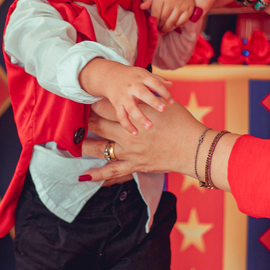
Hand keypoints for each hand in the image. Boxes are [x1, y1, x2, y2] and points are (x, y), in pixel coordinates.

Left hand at [77, 101, 206, 182]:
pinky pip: (112, 172)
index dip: (96, 103)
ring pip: (99, 147)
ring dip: (85, 144)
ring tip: (74, 142)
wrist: (195, 147)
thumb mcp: (163, 104)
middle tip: (80, 117)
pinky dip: (97, 175)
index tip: (90, 101)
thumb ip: (147, 99)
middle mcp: (128, 132)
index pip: (107, 106)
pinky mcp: (135, 165)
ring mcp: (129, 151)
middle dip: (88, 119)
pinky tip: (83, 176)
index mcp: (134, 114)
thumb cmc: (182, 122)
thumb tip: (138, 92)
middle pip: (99, 123)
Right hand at [79, 58, 172, 135]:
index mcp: (141, 77)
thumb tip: (171, 85)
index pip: (155, 83)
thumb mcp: (144, 74)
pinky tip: (135, 133)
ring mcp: (124, 95)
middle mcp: (132, 86)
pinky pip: (121, 116)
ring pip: (131, 107)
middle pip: (142, 93)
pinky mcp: (117, 104)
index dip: (164, 92)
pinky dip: (127, 125)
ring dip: (140, 117)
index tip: (172, 103)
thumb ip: (157, 80)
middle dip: (152, 101)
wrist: (109, 76)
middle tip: (163, 110)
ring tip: (149, 127)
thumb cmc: (131, 76)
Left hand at [141, 0, 196, 32]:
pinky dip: (176, 25)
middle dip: (160, 26)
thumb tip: (142, 7)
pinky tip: (173, 24)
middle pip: (163, 19)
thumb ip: (148, 0)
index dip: (154, 22)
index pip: (155, 13)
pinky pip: (181, 22)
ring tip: (164, 29)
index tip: (153, 25)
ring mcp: (181, 4)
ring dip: (167, 28)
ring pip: (172, 22)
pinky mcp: (189, 9)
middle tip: (158, 28)